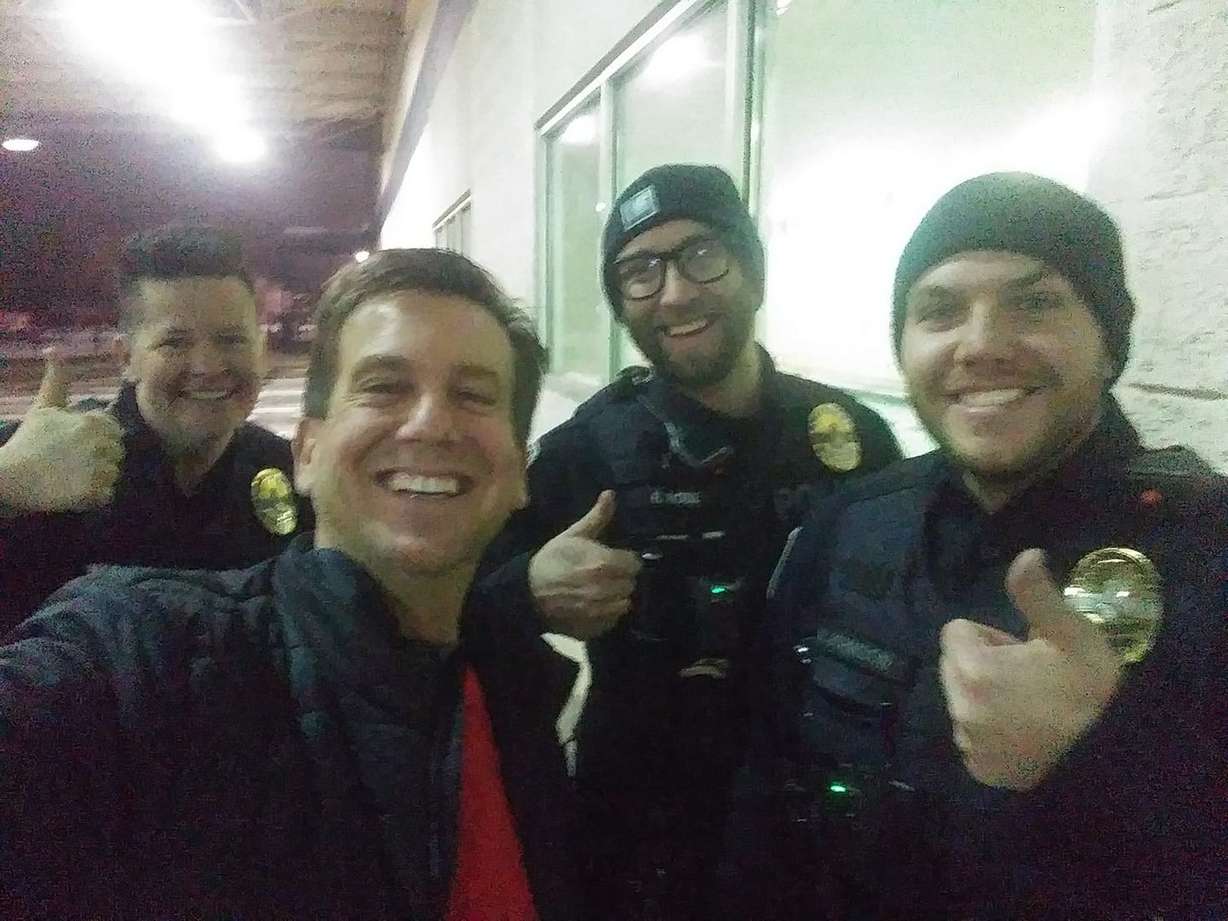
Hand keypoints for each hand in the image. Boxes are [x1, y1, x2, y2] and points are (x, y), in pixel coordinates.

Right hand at [0, 350, 124, 513]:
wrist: (8, 476)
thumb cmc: (27, 440)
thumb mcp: (44, 406)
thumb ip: (57, 379)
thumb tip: (54, 348)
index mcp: (92, 421)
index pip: (113, 429)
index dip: (98, 437)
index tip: (75, 445)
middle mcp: (98, 442)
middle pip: (117, 452)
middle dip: (101, 457)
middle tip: (72, 462)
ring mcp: (97, 467)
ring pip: (114, 473)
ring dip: (98, 478)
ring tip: (70, 476)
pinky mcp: (92, 492)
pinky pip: (107, 495)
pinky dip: (93, 497)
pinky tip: (72, 490)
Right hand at [528, 490, 642, 639]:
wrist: (526, 593)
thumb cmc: (550, 560)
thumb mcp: (572, 535)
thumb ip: (596, 517)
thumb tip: (611, 494)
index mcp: (605, 563)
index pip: (634, 563)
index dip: (626, 560)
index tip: (616, 559)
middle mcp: (607, 589)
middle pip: (631, 583)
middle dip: (621, 578)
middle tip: (606, 574)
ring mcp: (601, 611)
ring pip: (624, 603)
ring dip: (616, 597)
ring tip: (601, 591)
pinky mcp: (594, 628)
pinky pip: (612, 620)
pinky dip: (607, 614)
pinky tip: (594, 606)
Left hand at [939, 549, 1122, 790]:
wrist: (1112, 756)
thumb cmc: (1090, 689)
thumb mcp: (1071, 634)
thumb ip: (1037, 594)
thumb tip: (1026, 554)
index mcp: (974, 668)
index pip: (956, 632)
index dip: (990, 637)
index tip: (1023, 651)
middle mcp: (960, 706)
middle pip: (953, 665)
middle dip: (982, 664)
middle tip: (1029, 678)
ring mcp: (968, 742)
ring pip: (962, 700)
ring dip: (985, 698)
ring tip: (1031, 707)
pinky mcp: (979, 769)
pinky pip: (970, 737)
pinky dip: (989, 733)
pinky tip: (1024, 734)